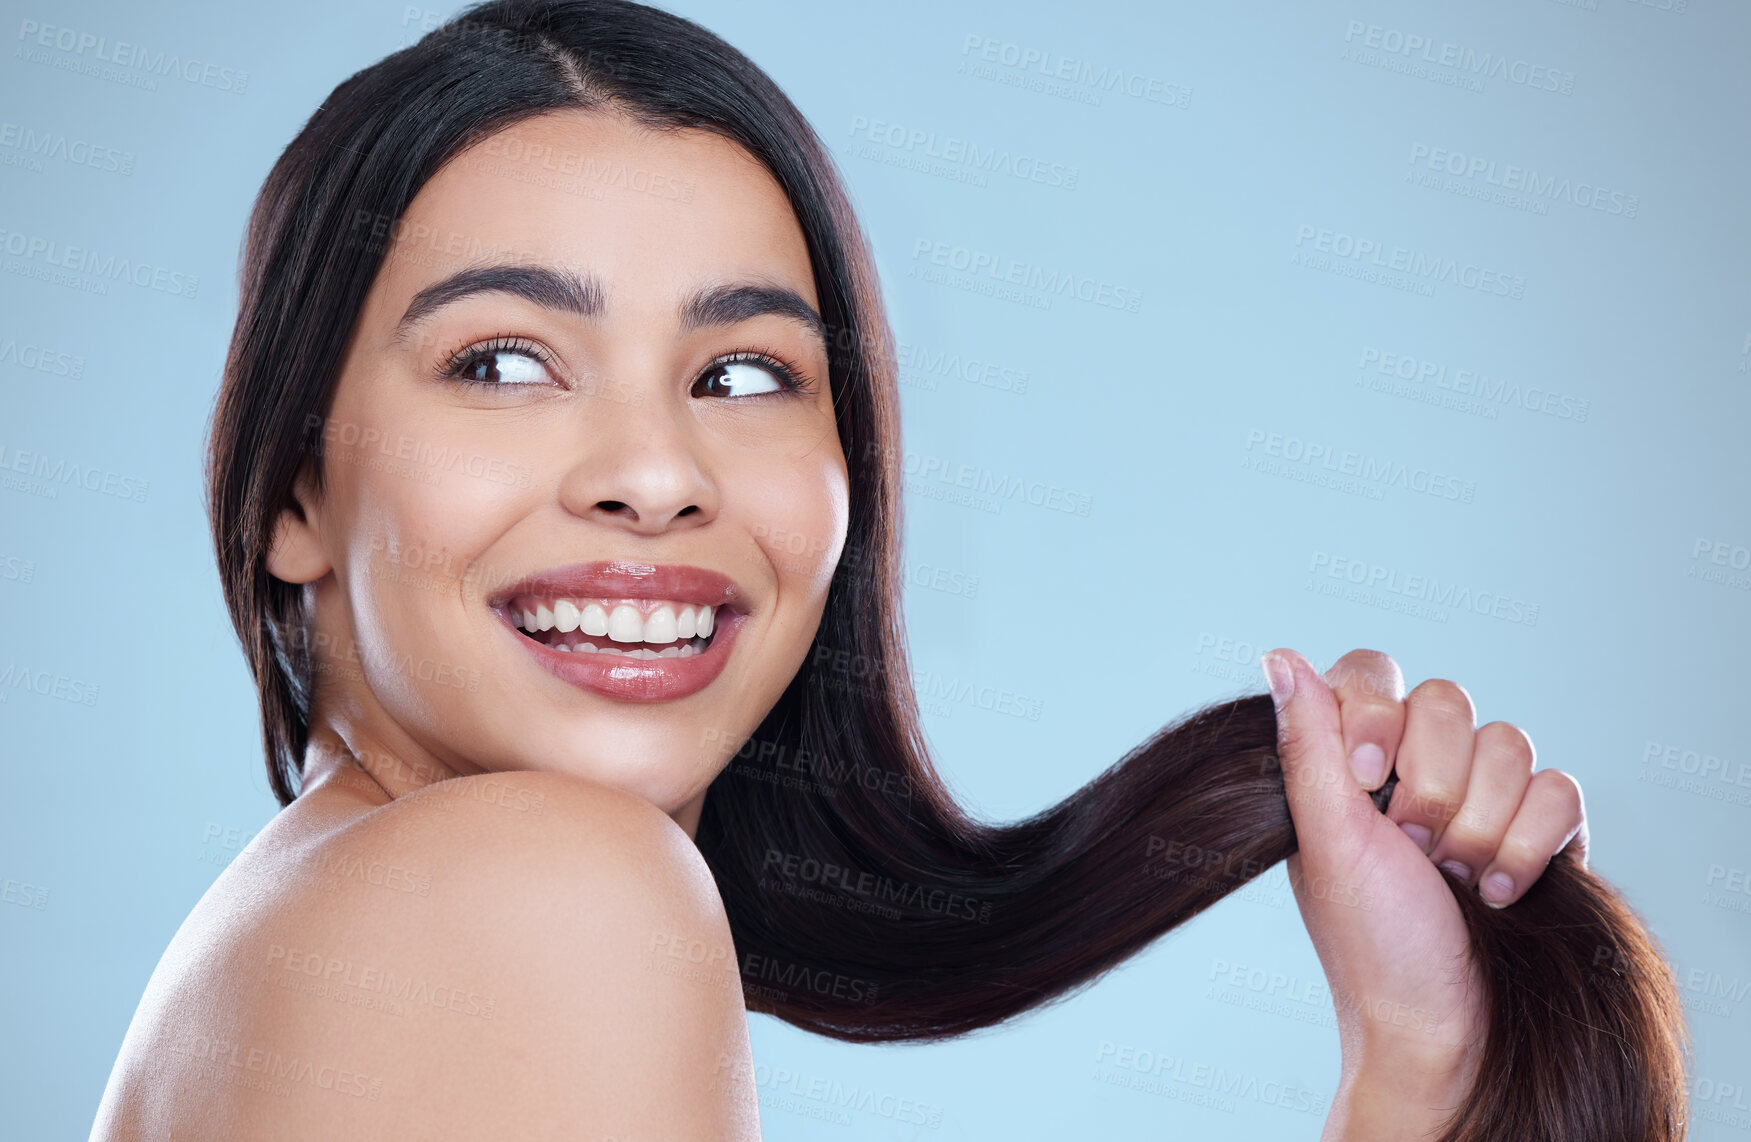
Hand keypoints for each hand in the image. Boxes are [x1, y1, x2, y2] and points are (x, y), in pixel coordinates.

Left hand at [1259, 647, 1587, 1136]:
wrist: (1441, 1023)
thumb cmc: (1371, 940)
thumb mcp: (1326, 840)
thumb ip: (1306, 744)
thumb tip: (1279, 655)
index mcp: (1353, 759)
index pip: (1372, 671)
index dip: (1375, 714)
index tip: (1365, 781)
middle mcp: (1417, 765)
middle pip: (1447, 700)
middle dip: (1431, 786)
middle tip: (1410, 849)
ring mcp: (1484, 793)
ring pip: (1509, 741)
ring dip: (1478, 824)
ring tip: (1451, 878)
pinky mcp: (1541, 827)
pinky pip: (1560, 787)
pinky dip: (1529, 844)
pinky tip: (1500, 889)